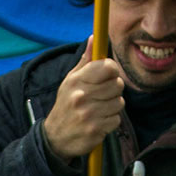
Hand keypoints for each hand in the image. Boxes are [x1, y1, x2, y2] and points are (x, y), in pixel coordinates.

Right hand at [42, 39, 124, 160]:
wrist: (55, 138)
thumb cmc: (66, 104)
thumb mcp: (71, 80)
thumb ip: (85, 60)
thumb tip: (94, 37)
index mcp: (76, 80)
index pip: (108, 67)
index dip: (112, 70)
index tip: (108, 75)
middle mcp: (81, 96)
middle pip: (117, 85)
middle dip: (114, 90)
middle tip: (102, 95)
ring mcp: (88, 114)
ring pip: (119, 103)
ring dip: (113, 107)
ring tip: (99, 109)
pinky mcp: (95, 130)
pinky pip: (116, 120)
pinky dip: (110, 122)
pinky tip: (98, 121)